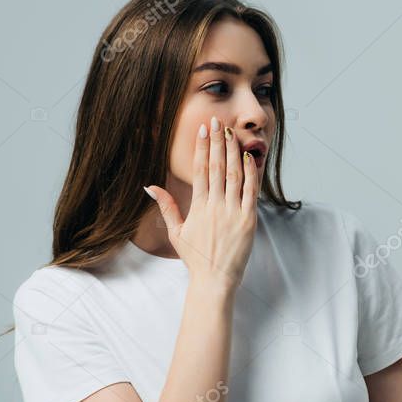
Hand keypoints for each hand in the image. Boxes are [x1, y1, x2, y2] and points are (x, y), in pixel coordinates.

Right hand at [144, 116, 259, 289]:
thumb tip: (150, 186)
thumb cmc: (195, 258)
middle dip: (218, 142)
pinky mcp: (249, 221)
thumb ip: (166, 206)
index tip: (203, 129)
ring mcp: (234, 213)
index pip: (200, 169)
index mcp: (198, 207)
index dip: (202, 147)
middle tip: (217, 121)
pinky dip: (251, 173)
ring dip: (234, 152)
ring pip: (235, 175)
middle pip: (217, 167)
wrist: (214, 281)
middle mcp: (216, 207)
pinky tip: (250, 157)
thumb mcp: (176, 232)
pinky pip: (251, 192)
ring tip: (232, 133)